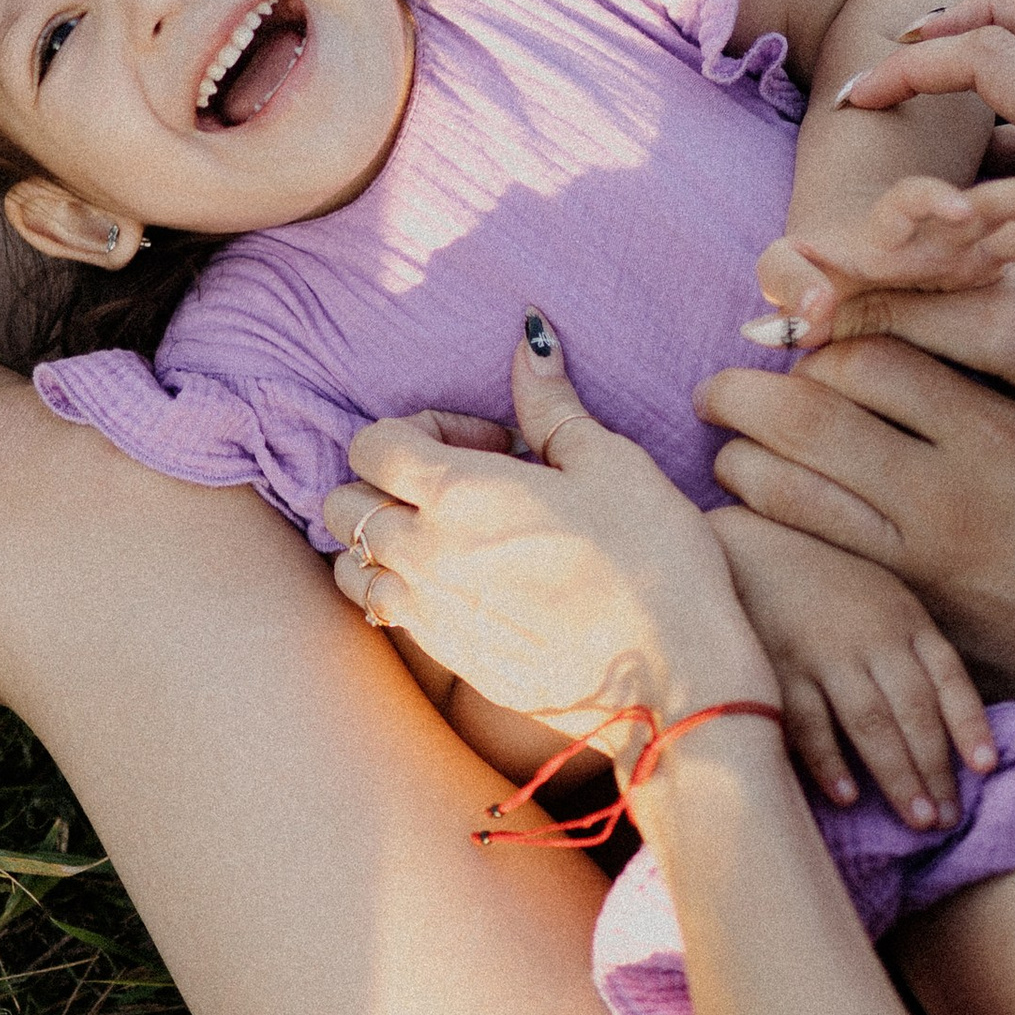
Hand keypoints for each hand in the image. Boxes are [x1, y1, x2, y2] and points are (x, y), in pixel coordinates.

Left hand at [321, 316, 775, 750]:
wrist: (673, 678)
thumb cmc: (653, 560)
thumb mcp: (610, 463)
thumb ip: (551, 404)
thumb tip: (529, 336)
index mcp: (458, 493)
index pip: (372, 443)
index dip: (420, 428)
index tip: (485, 443)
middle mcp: (424, 554)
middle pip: (342, 503)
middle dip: (385, 482)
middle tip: (458, 487)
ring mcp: (429, 614)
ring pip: (349, 566)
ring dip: (380, 541)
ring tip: (447, 538)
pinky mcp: (447, 661)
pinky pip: (383, 615)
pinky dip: (398, 590)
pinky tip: (462, 584)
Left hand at [692, 339, 1014, 770]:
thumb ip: (1001, 402)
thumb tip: (919, 358)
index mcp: (1000, 432)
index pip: (875, 358)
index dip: (823, 340)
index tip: (801, 337)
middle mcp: (952, 495)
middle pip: (810, 419)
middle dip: (747, 394)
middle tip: (717, 386)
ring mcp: (929, 567)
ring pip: (794, 498)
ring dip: (745, 465)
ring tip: (729, 449)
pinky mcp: (924, 623)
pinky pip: (824, 565)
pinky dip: (780, 534)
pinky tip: (762, 519)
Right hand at [711, 509, 994, 825]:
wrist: (748, 547)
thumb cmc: (827, 582)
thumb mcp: (883, 596)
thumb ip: (913, 646)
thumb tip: (946, 715)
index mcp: (905, 620)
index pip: (949, 678)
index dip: (970, 724)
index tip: (985, 768)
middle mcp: (871, 638)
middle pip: (913, 710)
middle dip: (934, 768)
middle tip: (947, 818)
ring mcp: (824, 654)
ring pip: (870, 722)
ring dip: (897, 774)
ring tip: (918, 818)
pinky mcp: (778, 668)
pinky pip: (808, 723)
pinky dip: (829, 761)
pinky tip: (847, 797)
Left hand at [749, 163, 1014, 352]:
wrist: (835, 275)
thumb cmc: (816, 269)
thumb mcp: (794, 272)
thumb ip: (790, 279)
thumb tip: (794, 313)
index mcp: (897, 225)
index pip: (915, 202)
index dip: (929, 201)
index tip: (957, 209)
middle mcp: (942, 231)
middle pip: (990, 206)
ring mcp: (974, 250)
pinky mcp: (991, 274)